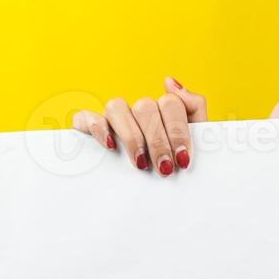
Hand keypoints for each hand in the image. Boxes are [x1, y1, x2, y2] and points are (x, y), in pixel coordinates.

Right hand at [71, 76, 206, 175]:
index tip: (182, 158)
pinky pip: (86, 117)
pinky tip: (110, 146)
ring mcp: (113, 118)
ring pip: (116, 106)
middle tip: (165, 168)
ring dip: (131, 136)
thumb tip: (168, 82)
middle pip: (145, 107)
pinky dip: (98, 128)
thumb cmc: (172, 164)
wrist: (152, 197)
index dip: (178, 130)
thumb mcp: (192, 141)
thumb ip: (193, 107)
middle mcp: (137, 110)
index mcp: (163, 111)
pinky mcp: (89, 127)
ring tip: (140, 163)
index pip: (170, 103)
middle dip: (157, 140)